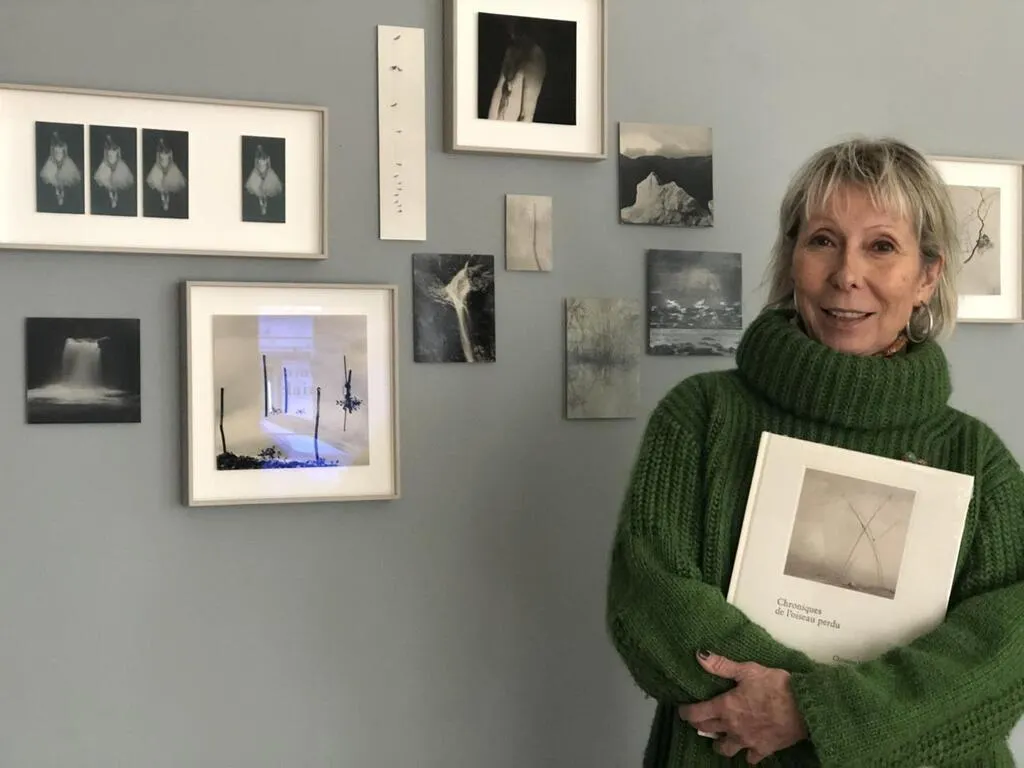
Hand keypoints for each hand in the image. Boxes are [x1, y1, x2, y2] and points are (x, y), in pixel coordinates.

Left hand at [678, 651, 808, 763]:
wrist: (805, 707)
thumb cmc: (776, 685)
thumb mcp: (748, 670)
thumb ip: (722, 665)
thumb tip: (699, 655)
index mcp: (726, 707)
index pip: (696, 714)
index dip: (686, 712)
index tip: (682, 710)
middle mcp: (732, 727)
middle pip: (706, 731)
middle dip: (699, 725)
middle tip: (700, 719)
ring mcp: (747, 741)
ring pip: (724, 749)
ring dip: (720, 743)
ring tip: (722, 735)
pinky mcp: (763, 749)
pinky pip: (749, 758)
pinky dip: (746, 753)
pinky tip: (747, 745)